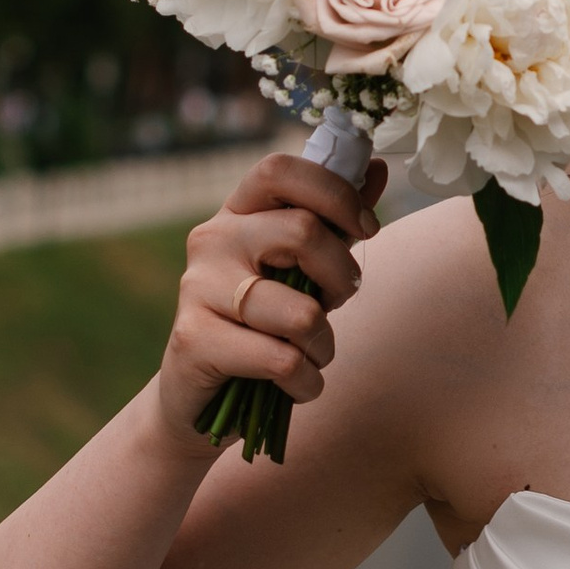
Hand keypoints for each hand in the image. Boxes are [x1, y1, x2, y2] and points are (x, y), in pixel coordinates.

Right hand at [155, 149, 383, 445]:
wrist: (201, 401)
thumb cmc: (262, 329)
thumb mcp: (304, 273)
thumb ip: (334, 223)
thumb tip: (376, 167)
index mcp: (237, 212)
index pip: (281, 169)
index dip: (335, 192)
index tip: (366, 228)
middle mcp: (212, 240)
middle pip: (303, 232)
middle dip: (343, 278)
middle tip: (337, 304)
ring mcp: (198, 288)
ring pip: (300, 312)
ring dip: (324, 346)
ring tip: (311, 356)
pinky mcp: (193, 339)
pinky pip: (281, 359)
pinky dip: (305, 382)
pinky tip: (294, 386)